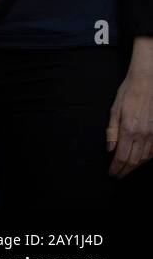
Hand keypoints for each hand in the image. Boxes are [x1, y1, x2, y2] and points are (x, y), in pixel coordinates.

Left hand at [108, 40, 152, 177]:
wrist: (148, 82)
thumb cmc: (129, 93)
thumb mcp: (114, 110)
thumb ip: (112, 131)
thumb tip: (110, 149)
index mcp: (129, 129)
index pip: (122, 156)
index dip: (116, 168)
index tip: (111, 173)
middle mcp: (143, 135)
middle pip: (134, 160)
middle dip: (125, 170)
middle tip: (118, 175)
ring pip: (145, 158)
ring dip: (135, 166)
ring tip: (126, 170)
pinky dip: (146, 158)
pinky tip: (140, 160)